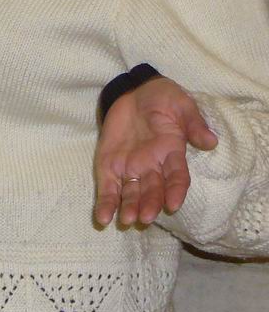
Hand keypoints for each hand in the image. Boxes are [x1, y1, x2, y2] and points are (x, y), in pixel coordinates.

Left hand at [93, 77, 217, 226]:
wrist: (136, 91)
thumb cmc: (164, 99)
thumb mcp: (181, 106)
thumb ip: (193, 123)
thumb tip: (210, 140)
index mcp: (172, 153)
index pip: (177, 177)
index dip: (175, 191)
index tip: (173, 204)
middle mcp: (152, 166)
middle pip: (152, 190)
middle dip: (149, 204)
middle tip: (144, 218)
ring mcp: (130, 167)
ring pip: (131, 193)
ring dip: (129, 208)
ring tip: (126, 221)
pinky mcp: (109, 164)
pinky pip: (108, 187)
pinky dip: (106, 203)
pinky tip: (102, 218)